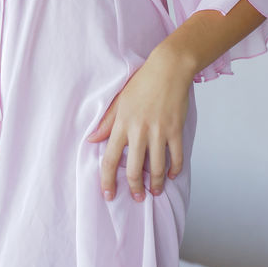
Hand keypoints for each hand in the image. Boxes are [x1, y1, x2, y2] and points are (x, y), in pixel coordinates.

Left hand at [85, 45, 190, 202]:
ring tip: (154, 191)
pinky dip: (174, 169)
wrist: (168, 68)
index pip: (110, 159)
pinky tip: (172, 174)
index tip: (108, 195)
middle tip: (137, 198)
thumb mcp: (120, 100)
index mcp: (122, 124)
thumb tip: (92, 139)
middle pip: (134, 169)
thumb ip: (107, 122)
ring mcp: (159, 131)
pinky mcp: (176, 130)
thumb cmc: (142, 82)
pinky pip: (176, 156)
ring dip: (155, 184)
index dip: (108, 180)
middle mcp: (139, 131)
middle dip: (134, 188)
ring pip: (157, 168)